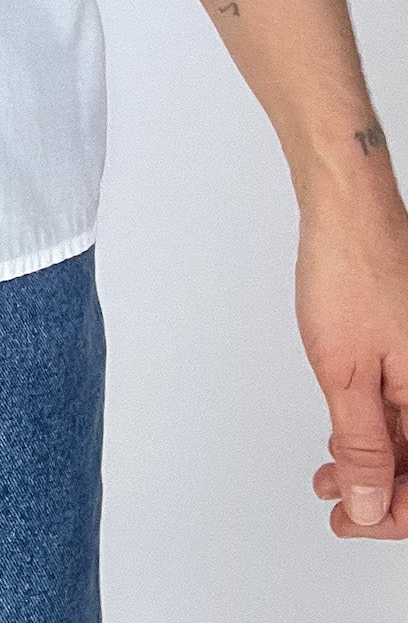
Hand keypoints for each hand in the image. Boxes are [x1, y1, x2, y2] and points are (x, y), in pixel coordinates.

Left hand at [296, 197, 407, 538]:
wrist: (349, 209)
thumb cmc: (351, 272)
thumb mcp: (345, 372)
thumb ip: (363, 446)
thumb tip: (373, 505)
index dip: (393, 516)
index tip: (353, 523)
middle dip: (382, 495)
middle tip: (340, 511)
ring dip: (375, 465)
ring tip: (332, 479)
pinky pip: (404, 406)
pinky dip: (375, 429)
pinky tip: (345, 438)